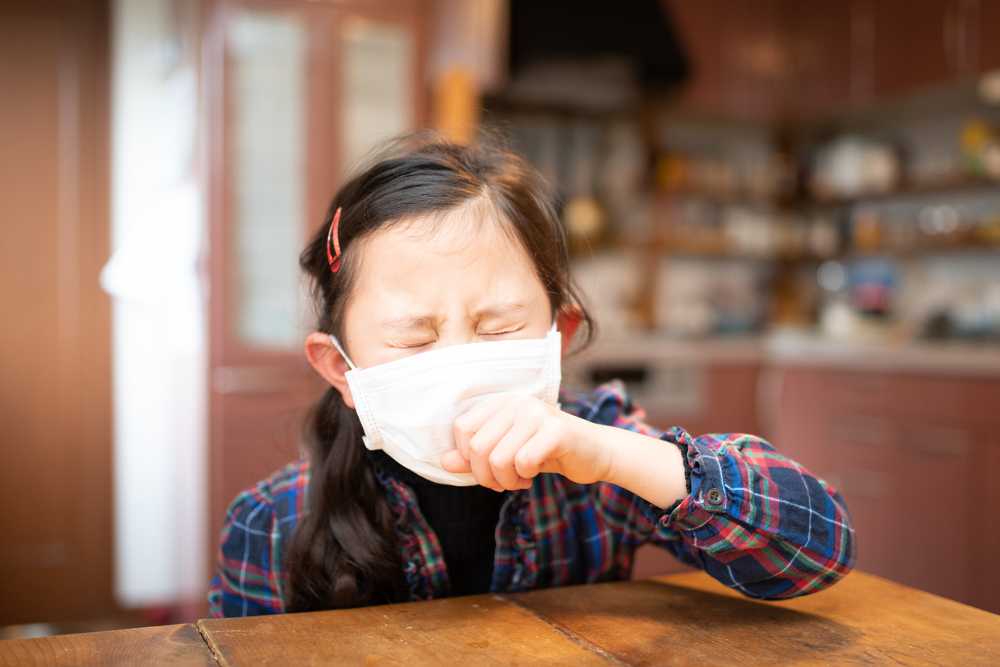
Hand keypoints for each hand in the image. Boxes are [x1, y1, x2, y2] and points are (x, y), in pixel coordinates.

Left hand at [440, 394, 611, 491]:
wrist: (596, 452)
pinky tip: (535, 474)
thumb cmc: (548, 453)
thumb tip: (444, 463)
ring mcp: (537, 414)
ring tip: (521, 479)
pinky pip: (523, 462)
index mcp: (503, 404)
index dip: (467, 457)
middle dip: (486, 476)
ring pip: (498, 458)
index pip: (462, 428)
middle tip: (504, 482)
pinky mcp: (555, 430)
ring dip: (506, 480)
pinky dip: (525, 477)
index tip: (486, 469)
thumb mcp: (508, 453)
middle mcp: (518, 403)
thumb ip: (476, 457)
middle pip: (477, 447)